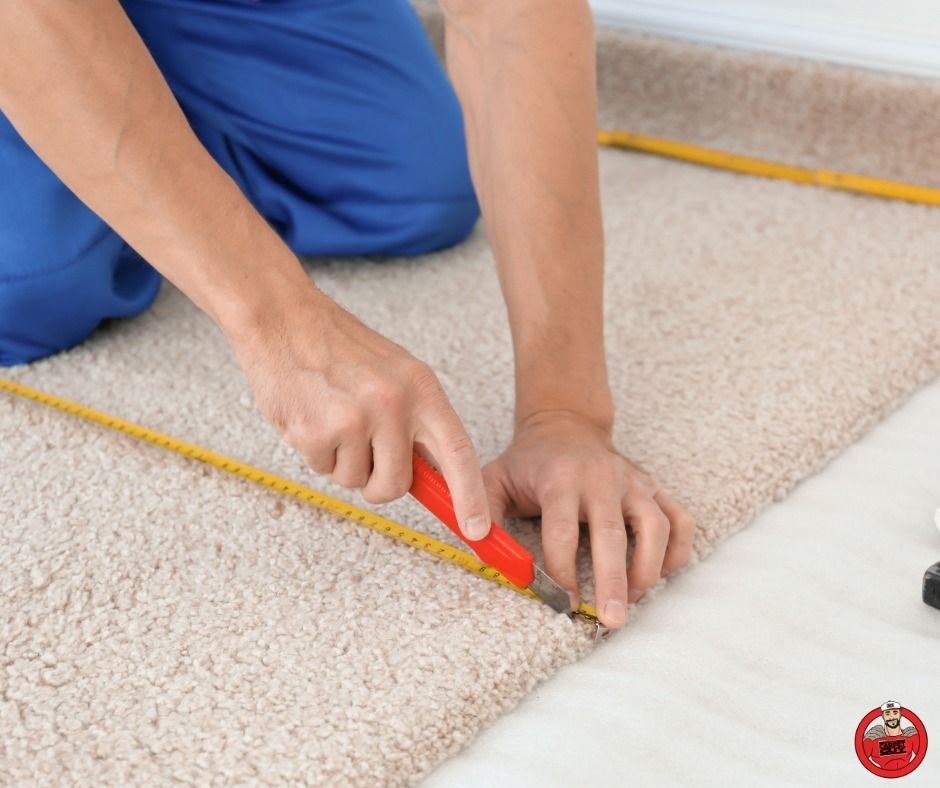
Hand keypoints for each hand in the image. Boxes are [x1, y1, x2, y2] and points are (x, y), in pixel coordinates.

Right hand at [229, 284, 492, 540]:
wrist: (283, 318)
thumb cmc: (338, 348)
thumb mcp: (395, 374)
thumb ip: (416, 423)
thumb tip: (437, 476)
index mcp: (421, 387)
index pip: (457, 450)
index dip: (471, 495)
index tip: (479, 529)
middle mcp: (393, 403)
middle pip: (397, 484)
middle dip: (379, 483)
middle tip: (363, 452)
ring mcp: (355, 418)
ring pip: (356, 481)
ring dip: (342, 462)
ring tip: (332, 417)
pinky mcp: (317, 432)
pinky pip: (323, 470)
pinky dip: (316, 453)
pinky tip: (311, 416)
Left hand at [482, 410, 695, 627]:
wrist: (565, 425)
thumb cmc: (529, 462)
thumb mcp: (495, 477)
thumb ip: (482, 509)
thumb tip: (478, 544)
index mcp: (560, 479)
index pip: (562, 529)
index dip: (562, 570)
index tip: (563, 602)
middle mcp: (602, 479)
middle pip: (612, 534)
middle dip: (613, 580)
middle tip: (612, 620)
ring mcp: (633, 483)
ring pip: (655, 527)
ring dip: (647, 568)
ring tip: (634, 599)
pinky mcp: (654, 488)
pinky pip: (680, 520)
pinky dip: (678, 550)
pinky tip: (660, 573)